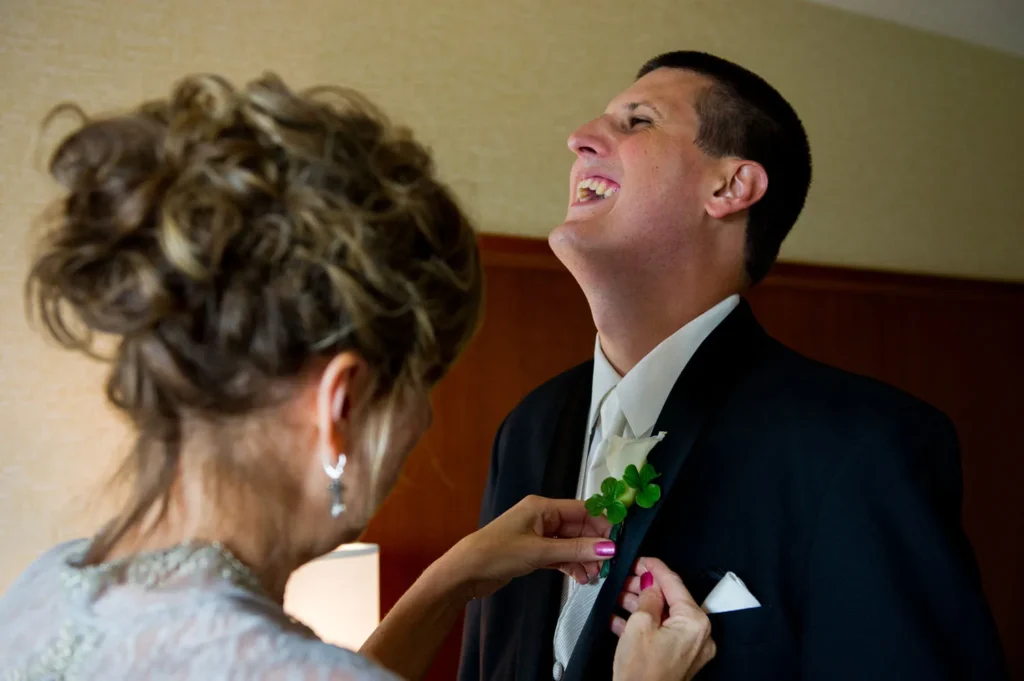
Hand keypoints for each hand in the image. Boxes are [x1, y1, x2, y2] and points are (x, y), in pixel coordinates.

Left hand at [443, 495, 613, 599]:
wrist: (466, 572)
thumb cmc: (499, 553)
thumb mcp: (540, 552)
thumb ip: (575, 550)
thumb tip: (610, 548)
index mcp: (542, 507)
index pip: (582, 510)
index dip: (603, 523)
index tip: (621, 540)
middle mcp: (542, 517)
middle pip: (578, 527)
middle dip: (594, 546)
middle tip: (608, 566)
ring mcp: (538, 534)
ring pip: (570, 543)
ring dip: (583, 558)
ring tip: (593, 577)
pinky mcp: (534, 552)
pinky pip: (560, 554)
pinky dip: (571, 565)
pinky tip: (581, 578)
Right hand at [611, 558, 715, 680]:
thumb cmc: (642, 675)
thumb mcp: (639, 625)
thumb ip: (648, 597)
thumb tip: (650, 582)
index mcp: (695, 622)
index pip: (675, 584)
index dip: (655, 567)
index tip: (642, 558)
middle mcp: (699, 635)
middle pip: (671, 600)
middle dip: (645, 587)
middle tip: (626, 577)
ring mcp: (690, 650)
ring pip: (665, 616)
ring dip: (641, 605)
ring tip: (619, 596)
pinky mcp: (678, 660)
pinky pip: (662, 633)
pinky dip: (643, 624)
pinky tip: (620, 618)